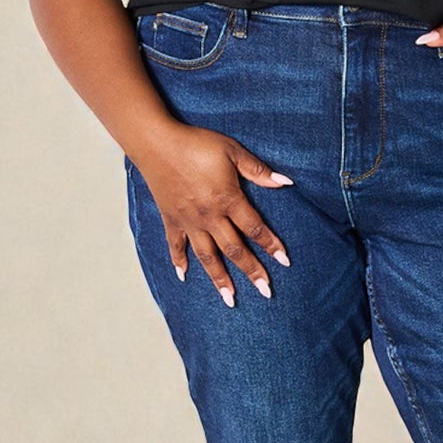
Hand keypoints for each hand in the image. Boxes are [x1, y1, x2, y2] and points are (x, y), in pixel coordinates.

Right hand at [136, 125, 293, 306]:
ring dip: (219, 278)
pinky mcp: (171, 219)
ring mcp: (189, 221)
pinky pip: (176, 246)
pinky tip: (183, 276)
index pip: (255, 228)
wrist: (156, 143)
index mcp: (227, 200)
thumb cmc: (196, 144)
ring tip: (230, 298)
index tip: (284, 262)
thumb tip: (286, 182)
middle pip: (234, 249)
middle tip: (266, 291)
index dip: (271, 245)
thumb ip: (258, 171)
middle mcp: (209, 217)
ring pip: (207, 256)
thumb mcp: (232, 151)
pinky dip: (179, 262)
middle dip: (251, 271)